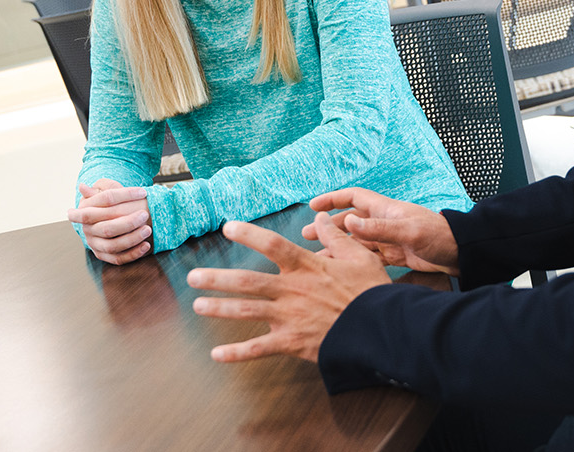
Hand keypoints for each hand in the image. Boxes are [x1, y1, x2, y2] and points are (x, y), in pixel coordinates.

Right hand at [67, 178, 152, 264]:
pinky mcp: (103, 255)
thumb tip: (83, 188)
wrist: (112, 215)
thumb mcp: (107, 189)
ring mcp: (94, 243)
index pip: (105, 200)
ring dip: (132, 239)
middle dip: (129, 223)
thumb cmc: (113, 200)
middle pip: (107, 228)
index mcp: (85, 209)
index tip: (142, 192)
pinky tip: (146, 245)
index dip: (125, 195)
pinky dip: (133, 254)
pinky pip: (118, 259)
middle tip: (145, 215)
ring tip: (147, 230)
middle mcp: (87, 229)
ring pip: (112, 245)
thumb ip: (102, 188)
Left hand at [187, 212, 389, 361]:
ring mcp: (289, 317)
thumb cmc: (372, 292)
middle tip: (193, 277)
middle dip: (217, 279)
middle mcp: (292, 290)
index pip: (272, 245)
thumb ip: (337, 238)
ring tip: (198, 306)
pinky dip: (236, 353)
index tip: (228, 228)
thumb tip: (324, 218)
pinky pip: (258, 349)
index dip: (248, 234)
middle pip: (247, 281)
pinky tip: (217, 355)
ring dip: (219, 309)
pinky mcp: (292, 342)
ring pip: (246, 311)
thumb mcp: (360, 257)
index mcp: (307, 267)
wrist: (380, 329)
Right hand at [304, 188, 459, 275]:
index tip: (313, 206)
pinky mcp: (394, 254)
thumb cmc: (439, 236)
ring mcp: (388, 238)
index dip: (333, 199)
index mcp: (386, 210)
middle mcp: (384, 222)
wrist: (461, 253)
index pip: (354, 198)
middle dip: (328, 226)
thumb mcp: (408, 232)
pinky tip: (341, 268)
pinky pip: (367, 256)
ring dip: (337, 246)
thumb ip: (379, 228)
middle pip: (350, 221)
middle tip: (305, 236)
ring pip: (356, 241)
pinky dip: (353, 259)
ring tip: (317, 256)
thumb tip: (349, 222)